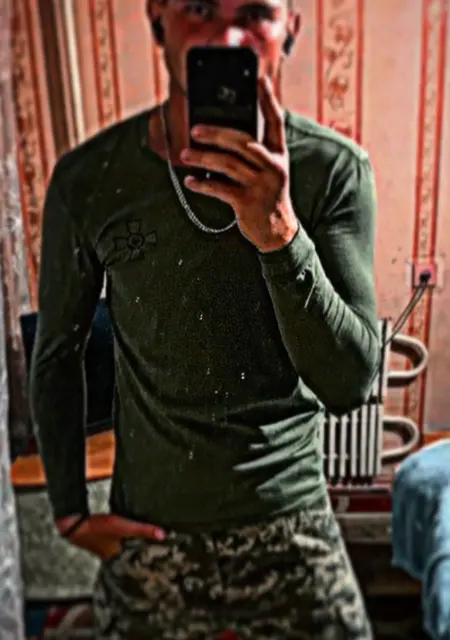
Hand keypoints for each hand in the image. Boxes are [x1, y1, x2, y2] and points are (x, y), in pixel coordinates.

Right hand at [56, 514, 164, 559]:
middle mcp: (110, 556)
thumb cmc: (98, 527)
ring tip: (143, 539)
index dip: (147, 557)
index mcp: (117, 557)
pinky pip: (114, 541)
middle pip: (129, 554)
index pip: (136, 560)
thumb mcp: (123, 526)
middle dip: (139, 550)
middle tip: (155, 546)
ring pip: (121, 548)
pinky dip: (121, 538)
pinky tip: (125, 531)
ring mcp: (103, 548)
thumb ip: (142, 530)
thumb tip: (163, 535)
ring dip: (130, 543)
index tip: (159, 554)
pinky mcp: (98, 539)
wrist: (72, 523)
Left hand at [181, 76, 298, 251]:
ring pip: (228, 164)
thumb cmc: (266, 196)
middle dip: (216, 133)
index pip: (275, 121)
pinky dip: (203, 184)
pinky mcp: (248, 203)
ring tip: (185, 154)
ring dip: (203, 158)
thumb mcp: (267, 171)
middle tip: (194, 129)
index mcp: (278, 154)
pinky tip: (190, 181)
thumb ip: (252, 153)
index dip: (268, 99)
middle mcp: (273, 167)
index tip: (259, 77)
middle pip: (242, 141)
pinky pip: (220, 189)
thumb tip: (219, 134)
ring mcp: (261, 185)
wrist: (277, 232)